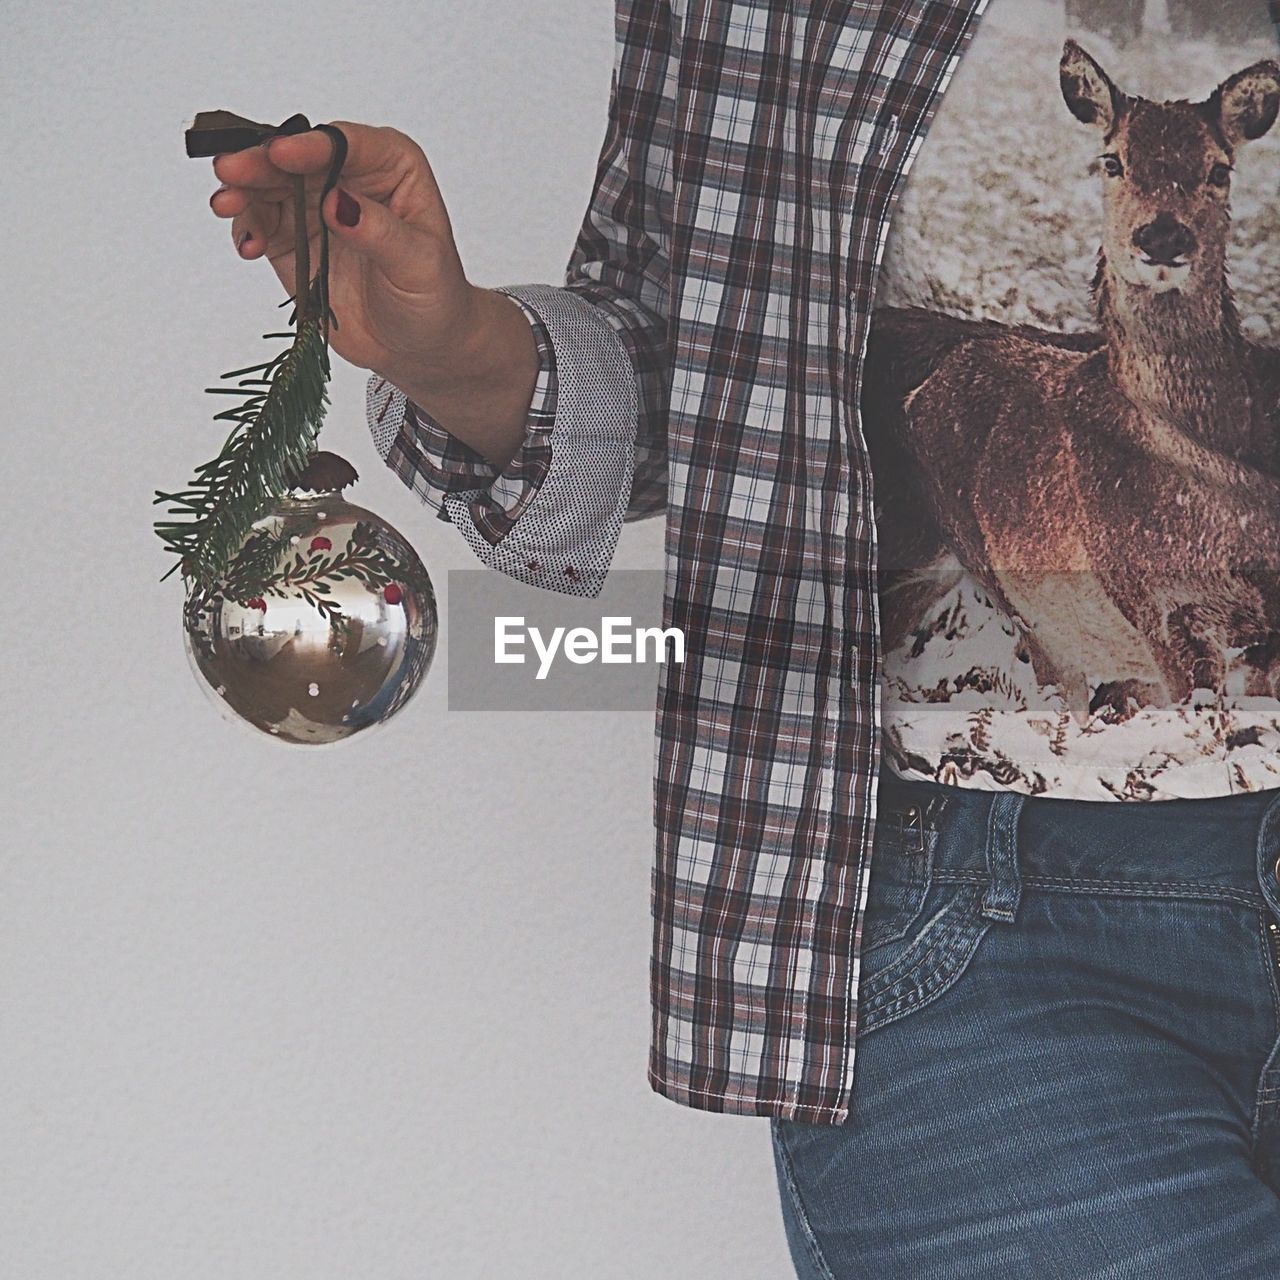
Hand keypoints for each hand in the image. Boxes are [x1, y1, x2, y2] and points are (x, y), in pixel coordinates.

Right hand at [208, 121, 478, 384]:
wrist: (419, 345)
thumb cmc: (433, 297)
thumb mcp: (419, 264)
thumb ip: (379, 231)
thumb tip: (336, 203)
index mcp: (390, 164)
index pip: (343, 144)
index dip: (310, 146)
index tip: (282, 154)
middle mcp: (347, 175)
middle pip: (295, 158)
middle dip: (260, 163)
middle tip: (230, 171)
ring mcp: (314, 205)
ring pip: (269, 186)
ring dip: (243, 193)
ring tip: (226, 206)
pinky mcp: (292, 239)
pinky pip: (260, 223)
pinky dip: (247, 228)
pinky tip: (247, 244)